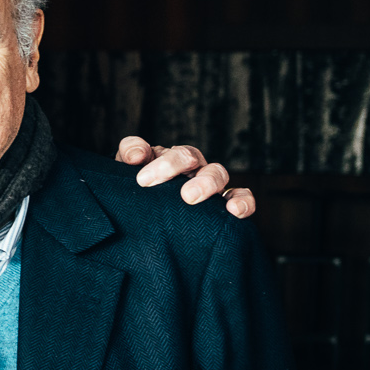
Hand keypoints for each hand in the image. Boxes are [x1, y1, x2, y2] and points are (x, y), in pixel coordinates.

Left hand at [116, 137, 255, 218]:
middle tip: (155, 183)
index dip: (152, 160)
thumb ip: (129, 157)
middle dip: (175, 166)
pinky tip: (234, 210)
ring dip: (206, 182)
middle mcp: (189, 167)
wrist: (150, 218)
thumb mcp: (126, 175)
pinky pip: (240, 196)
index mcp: (164, 158)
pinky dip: (242, 201)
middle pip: (189, 155)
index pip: (159, 150)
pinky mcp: (224, 203)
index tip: (141, 180)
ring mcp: (208, 183)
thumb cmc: (140, 193)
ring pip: (216, 173)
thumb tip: (135, 156)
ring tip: (189, 197)